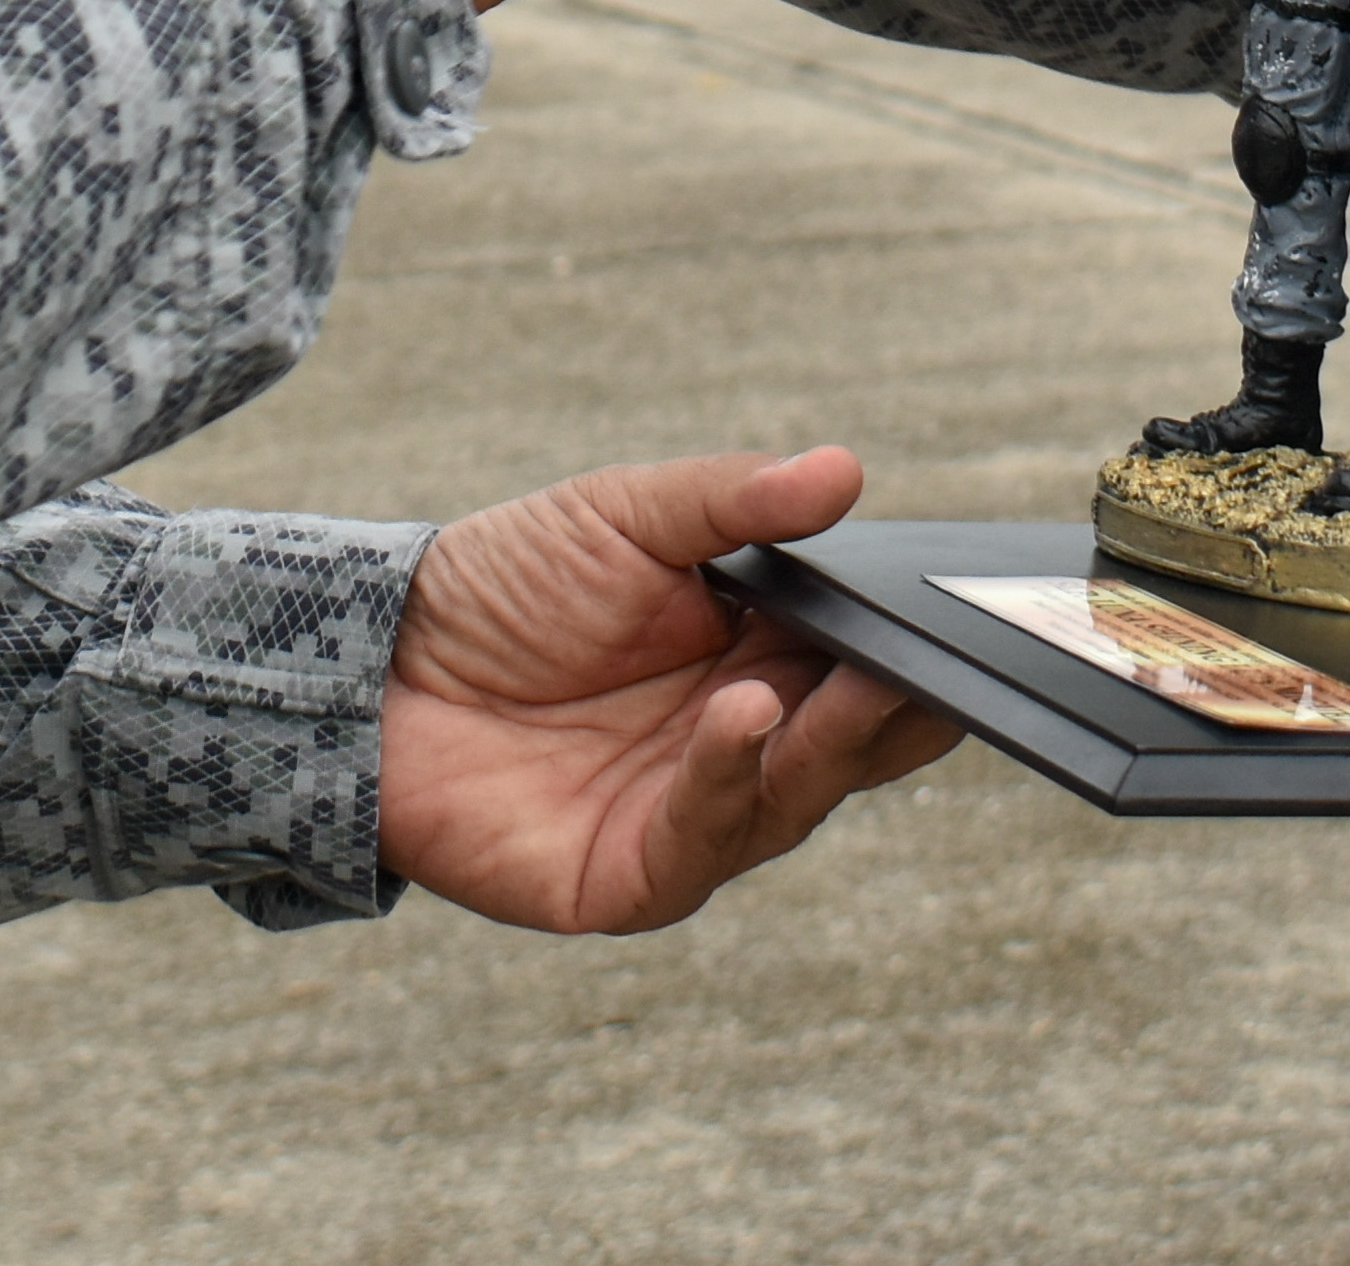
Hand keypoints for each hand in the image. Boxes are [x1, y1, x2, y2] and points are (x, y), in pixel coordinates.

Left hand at [379, 444, 962, 932]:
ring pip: (793, 796)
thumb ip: (733, 501)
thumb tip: (844, 471)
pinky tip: (743, 717)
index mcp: (758, 664)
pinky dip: (731, 778)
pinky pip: (703, 842)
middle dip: (898, 707)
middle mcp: (738, 750)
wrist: (371, 662)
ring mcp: (690, 820)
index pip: (869, 673)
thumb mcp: (623, 515)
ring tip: (850, 681)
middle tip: (938, 663)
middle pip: (852, 745)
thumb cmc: (500, 585)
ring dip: (828, 741)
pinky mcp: (630, 878)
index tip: (979, 620)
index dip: (923, 655)